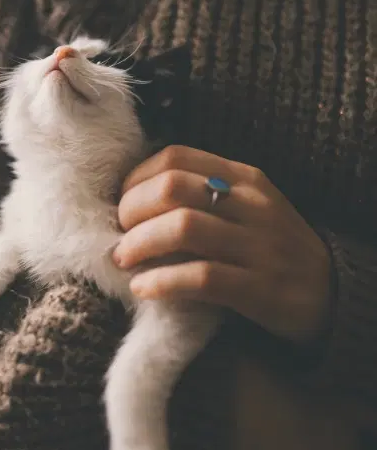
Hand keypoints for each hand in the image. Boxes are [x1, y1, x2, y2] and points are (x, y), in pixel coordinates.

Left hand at [113, 145, 331, 344]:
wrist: (330, 292)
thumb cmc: (271, 246)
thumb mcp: (246, 206)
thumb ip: (202, 194)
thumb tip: (135, 197)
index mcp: (244, 177)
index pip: (176, 157)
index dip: (136, 179)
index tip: (121, 204)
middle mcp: (251, 204)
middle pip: (171, 188)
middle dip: (131, 209)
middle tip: (119, 234)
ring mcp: (258, 245)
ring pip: (182, 228)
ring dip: (139, 244)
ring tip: (123, 260)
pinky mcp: (259, 288)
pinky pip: (201, 278)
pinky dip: (162, 281)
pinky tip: (143, 288)